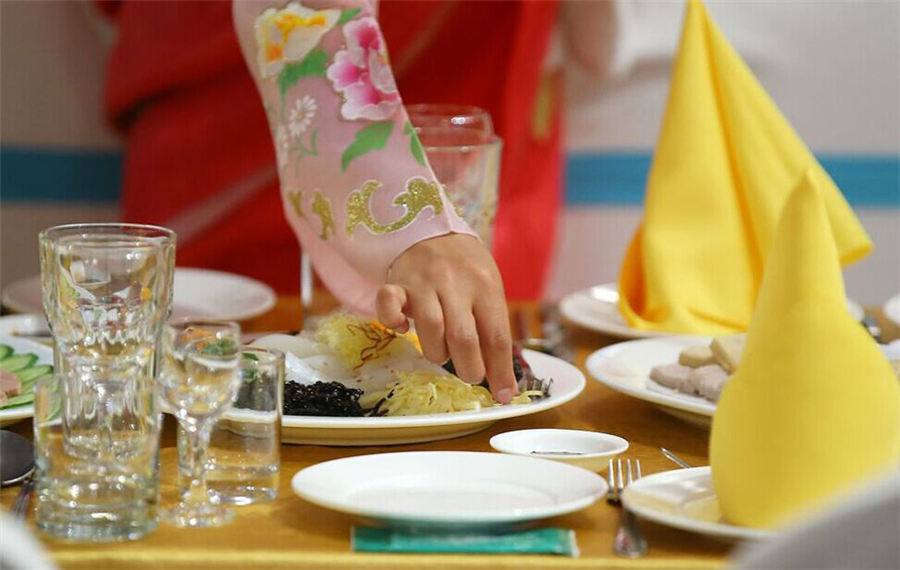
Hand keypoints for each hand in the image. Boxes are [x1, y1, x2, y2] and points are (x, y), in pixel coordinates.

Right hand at [376, 234, 517, 402]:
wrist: (430, 227)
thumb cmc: (465, 268)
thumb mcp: (488, 288)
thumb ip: (492, 327)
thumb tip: (502, 378)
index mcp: (485, 287)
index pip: (496, 336)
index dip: (500, 371)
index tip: (502, 395)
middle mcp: (455, 284)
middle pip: (463, 337)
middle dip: (469, 368)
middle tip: (471, 377)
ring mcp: (423, 282)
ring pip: (430, 328)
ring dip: (437, 352)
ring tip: (442, 356)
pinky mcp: (396, 283)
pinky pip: (388, 304)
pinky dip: (392, 321)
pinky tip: (400, 329)